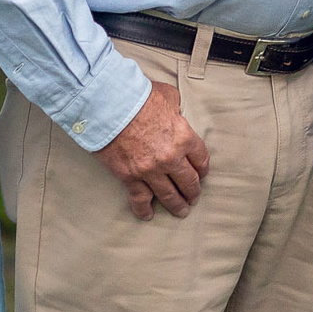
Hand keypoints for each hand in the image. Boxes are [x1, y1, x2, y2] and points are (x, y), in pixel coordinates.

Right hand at [97, 82, 209, 220]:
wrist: (109, 106)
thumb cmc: (138, 97)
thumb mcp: (168, 96)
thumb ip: (175, 107)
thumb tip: (174, 110)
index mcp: (184, 137)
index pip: (201, 159)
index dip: (202, 168)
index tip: (201, 173)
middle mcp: (171, 158)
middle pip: (188, 181)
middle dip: (193, 191)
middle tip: (194, 197)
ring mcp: (150, 170)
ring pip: (169, 195)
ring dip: (177, 205)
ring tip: (181, 211)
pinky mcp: (130, 177)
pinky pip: (140, 198)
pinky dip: (144, 209)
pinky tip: (147, 215)